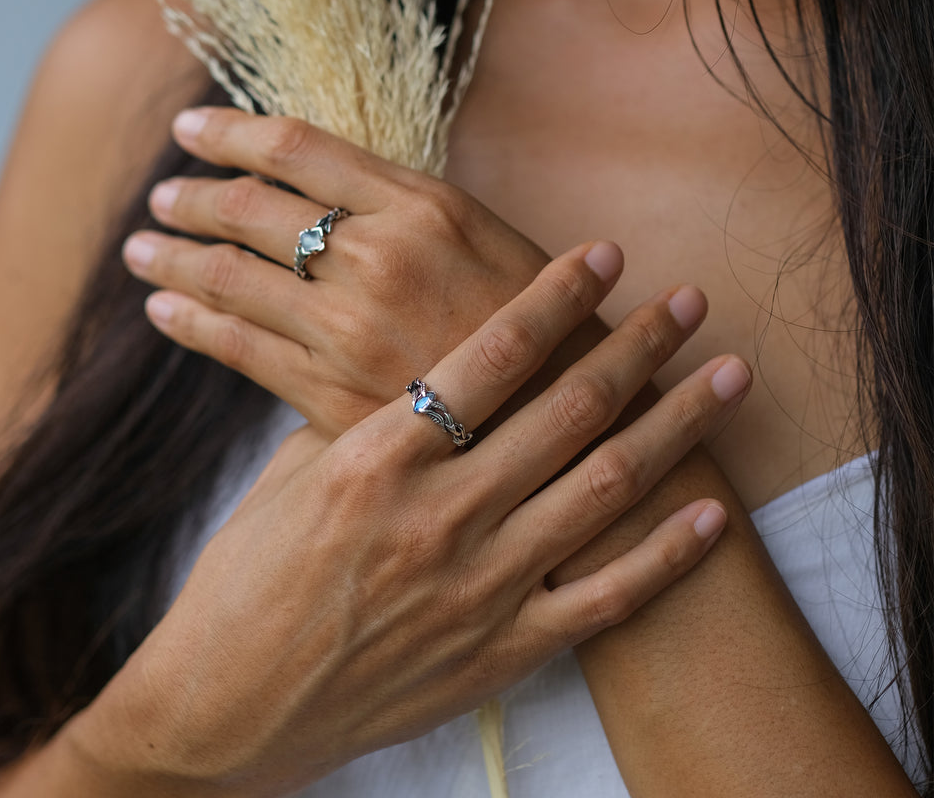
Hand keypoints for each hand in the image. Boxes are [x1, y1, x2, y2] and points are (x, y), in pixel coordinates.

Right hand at [75, 247, 749, 796]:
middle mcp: (440, 513)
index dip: (556, 297)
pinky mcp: (502, 651)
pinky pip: (606, 599)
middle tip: (690, 301)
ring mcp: (480, 587)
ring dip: (675, 425)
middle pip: (567, 408)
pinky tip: (712, 512)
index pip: (491, 355)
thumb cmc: (248, 579)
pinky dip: (667, 555)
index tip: (605, 254)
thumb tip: (425, 369)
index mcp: (378, 457)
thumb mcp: (291, 476)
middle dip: (638, 345)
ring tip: (728, 375)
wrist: (230, 704)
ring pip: (605, 487)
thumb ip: (364, 418)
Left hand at [122, 108, 554, 436]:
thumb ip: (401, 207)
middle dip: (192, 197)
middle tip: (160, 194)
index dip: (232, 132)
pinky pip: (238, 347)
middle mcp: (379, 257)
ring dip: (173, 257)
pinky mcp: (331, 393)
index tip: (190, 129)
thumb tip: (320, 186)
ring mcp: (349, 328)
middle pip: (252, 209)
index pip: (299, 147)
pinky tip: (163, 311)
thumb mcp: (483, 236)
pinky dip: (191, 323)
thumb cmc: (536, 322)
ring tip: (140, 248)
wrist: (570, 424)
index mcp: (424, 204)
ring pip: (230, 277)